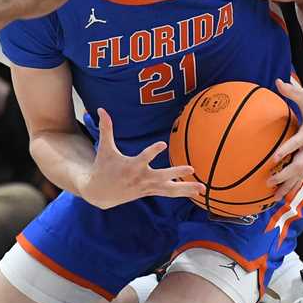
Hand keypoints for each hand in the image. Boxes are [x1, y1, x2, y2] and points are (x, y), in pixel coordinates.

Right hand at [78, 108, 203, 208]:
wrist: (99, 193)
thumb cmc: (103, 167)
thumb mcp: (104, 148)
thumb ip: (106, 128)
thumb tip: (101, 109)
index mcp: (131, 166)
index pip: (144, 157)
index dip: (153, 151)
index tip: (163, 144)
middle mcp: (142, 178)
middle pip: (162, 177)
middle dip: (177, 173)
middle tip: (191, 168)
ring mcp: (147, 187)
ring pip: (169, 190)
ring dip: (186, 189)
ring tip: (202, 189)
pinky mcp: (149, 192)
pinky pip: (168, 193)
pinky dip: (182, 193)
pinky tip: (196, 192)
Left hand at [268, 78, 302, 202]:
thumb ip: (291, 90)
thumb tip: (278, 81)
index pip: (297, 143)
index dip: (286, 151)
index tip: (273, 159)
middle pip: (299, 165)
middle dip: (284, 175)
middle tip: (268, 181)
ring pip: (301, 173)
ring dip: (288, 186)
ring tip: (273, 199)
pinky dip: (294, 183)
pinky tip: (284, 194)